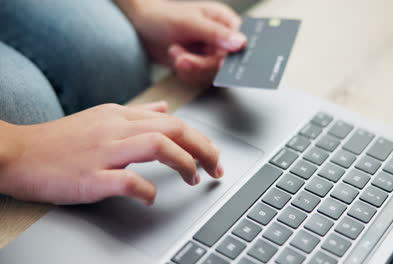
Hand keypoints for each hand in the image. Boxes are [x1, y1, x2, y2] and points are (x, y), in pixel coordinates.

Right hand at [0, 102, 222, 204]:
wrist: (17, 152)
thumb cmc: (61, 139)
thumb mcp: (103, 116)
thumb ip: (138, 113)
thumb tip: (165, 109)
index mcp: (121, 116)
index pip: (173, 121)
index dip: (200, 139)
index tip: (212, 155)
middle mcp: (116, 129)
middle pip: (173, 129)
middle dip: (203, 148)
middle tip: (216, 167)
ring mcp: (104, 152)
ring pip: (157, 146)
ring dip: (184, 163)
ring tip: (194, 178)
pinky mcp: (90, 176)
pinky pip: (127, 180)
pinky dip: (146, 189)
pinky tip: (152, 197)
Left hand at [117, 0, 246, 84]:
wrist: (142, 27)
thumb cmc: (164, 17)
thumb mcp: (190, 23)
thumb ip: (215, 34)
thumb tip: (241, 43)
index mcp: (226, 22)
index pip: (242, 44)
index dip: (234, 57)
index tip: (222, 64)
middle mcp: (222, 39)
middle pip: (225, 65)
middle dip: (201, 64)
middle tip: (182, 58)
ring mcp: (211, 54)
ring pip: (212, 74)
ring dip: (191, 68)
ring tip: (176, 52)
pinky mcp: (200, 65)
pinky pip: (200, 79)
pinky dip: (186, 73)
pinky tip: (176, 58)